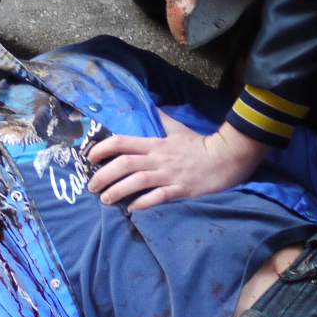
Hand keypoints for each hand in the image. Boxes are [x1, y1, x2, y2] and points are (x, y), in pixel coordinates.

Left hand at [87, 115, 270, 208]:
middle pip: (123, 164)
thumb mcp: (178, 129)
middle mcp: (158, 158)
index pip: (122, 142)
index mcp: (155, 143)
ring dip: (117, 191)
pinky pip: (157, 197)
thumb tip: (155, 106)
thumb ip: (164, 119)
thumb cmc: (201, 144)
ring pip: (136, 182)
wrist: (226, 157)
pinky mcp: (180, 189)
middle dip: (103, 175)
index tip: (90, 158)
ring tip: (105, 200)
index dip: (102, 149)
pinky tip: (132, 209)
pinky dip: (142, 204)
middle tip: (92, 186)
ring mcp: (168, 174)